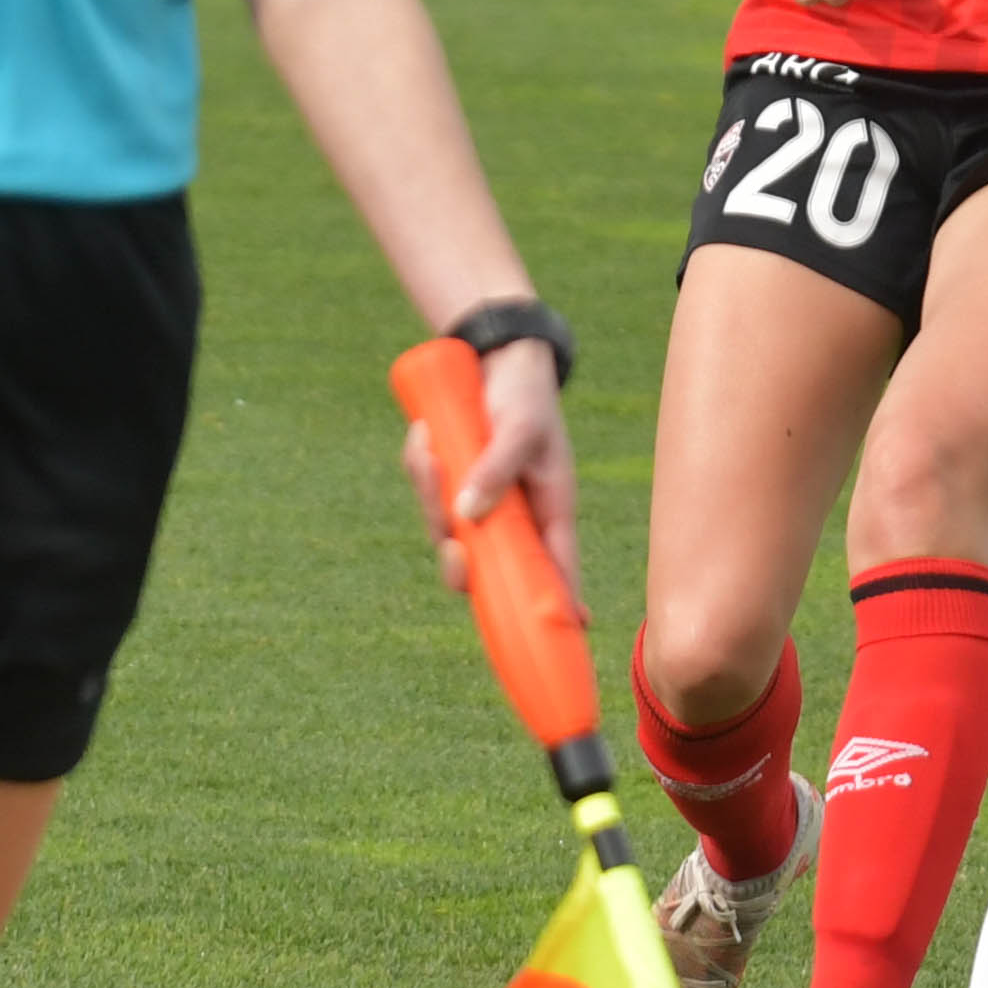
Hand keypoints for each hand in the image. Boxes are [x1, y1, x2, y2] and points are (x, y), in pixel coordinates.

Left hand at [399, 334, 579, 600]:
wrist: (494, 355)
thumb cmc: (523, 395)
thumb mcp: (518, 429)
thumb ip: (497, 471)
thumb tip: (467, 518)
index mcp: (549, 511)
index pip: (558, 568)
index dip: (561, 604)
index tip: (567, 632)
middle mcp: (515, 516)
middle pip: (486, 567)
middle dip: (459, 562)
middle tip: (452, 546)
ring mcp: (481, 502)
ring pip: (446, 530)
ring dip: (428, 494)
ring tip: (427, 444)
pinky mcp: (453, 483)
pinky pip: (427, 494)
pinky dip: (419, 468)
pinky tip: (421, 434)